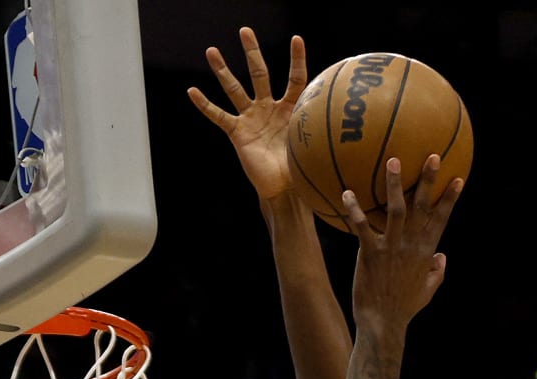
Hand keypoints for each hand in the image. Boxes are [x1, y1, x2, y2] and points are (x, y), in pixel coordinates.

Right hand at [187, 28, 306, 200]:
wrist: (284, 189)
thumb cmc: (301, 167)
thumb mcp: (312, 143)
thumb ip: (319, 128)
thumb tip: (344, 121)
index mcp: (290, 109)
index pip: (295, 79)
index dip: (296, 60)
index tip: (296, 39)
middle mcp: (268, 108)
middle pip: (259, 74)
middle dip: (252, 53)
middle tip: (245, 31)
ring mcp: (251, 118)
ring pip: (235, 90)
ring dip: (223, 71)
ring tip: (212, 51)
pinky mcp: (237, 132)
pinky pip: (219, 116)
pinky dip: (205, 105)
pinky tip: (192, 91)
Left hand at [346, 156, 463, 330]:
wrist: (383, 323)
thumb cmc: (404, 308)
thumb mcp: (428, 290)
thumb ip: (437, 271)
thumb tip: (442, 257)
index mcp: (426, 251)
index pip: (442, 219)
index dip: (450, 198)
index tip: (458, 178)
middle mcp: (411, 245)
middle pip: (423, 207)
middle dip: (430, 181)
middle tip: (433, 156)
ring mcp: (391, 248)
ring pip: (395, 210)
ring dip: (395, 185)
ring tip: (393, 161)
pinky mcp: (370, 254)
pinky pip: (362, 227)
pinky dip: (354, 209)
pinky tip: (346, 192)